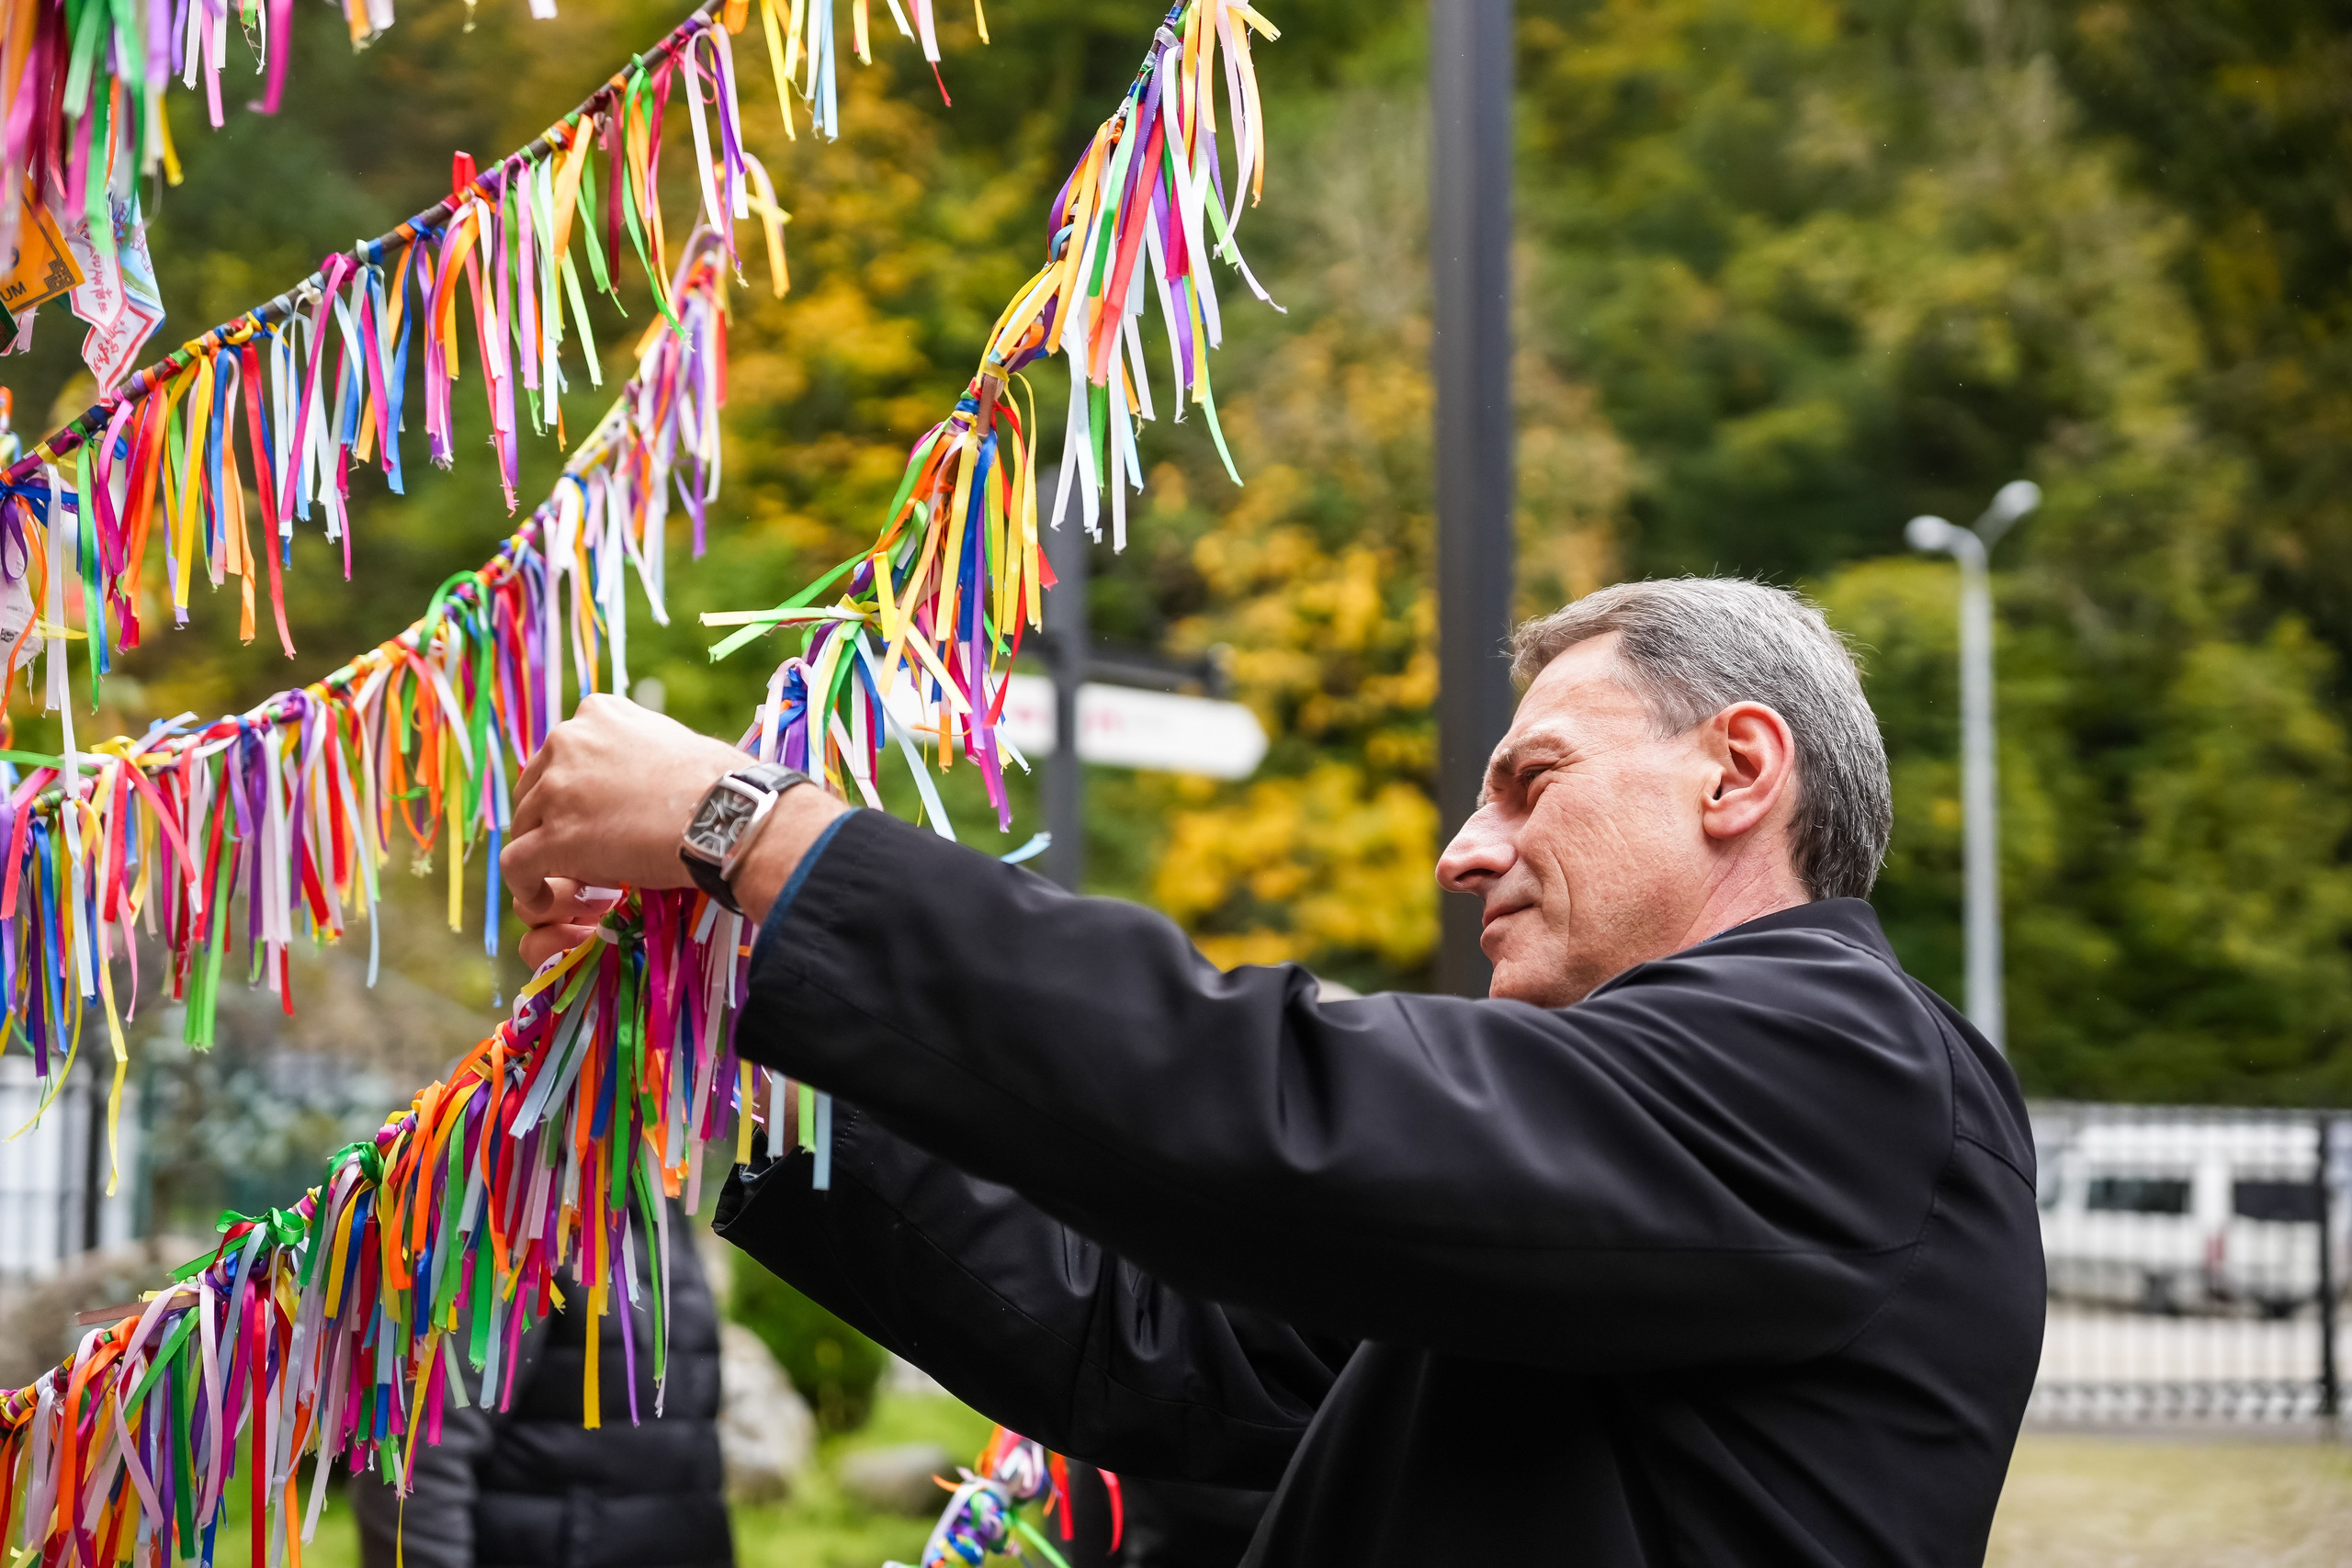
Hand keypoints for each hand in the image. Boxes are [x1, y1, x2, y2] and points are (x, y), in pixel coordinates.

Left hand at [502, 693, 848, 961]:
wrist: (729, 815)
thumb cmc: (721, 782)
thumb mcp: (672, 740)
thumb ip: (638, 750)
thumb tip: (644, 775)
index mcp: (597, 713)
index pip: (560, 754)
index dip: (572, 790)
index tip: (593, 814)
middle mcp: (568, 741)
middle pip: (534, 789)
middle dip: (552, 821)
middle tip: (584, 852)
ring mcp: (558, 790)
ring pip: (523, 827)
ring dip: (545, 856)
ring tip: (576, 881)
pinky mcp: (555, 837)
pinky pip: (516, 865)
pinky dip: (525, 885)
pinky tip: (542, 899)